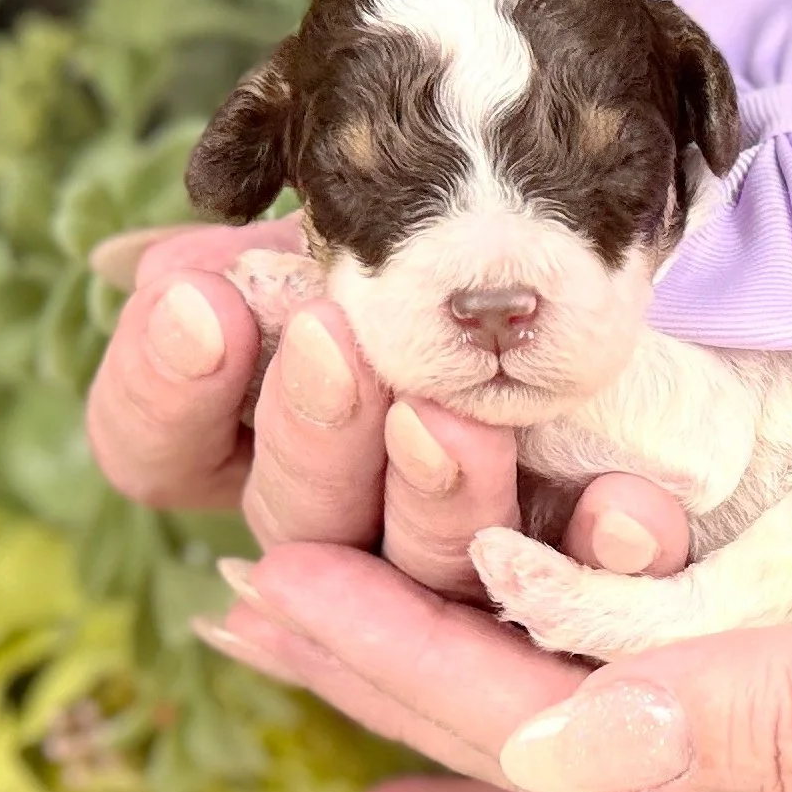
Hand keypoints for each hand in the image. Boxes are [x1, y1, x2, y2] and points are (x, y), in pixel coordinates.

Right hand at [82, 221, 689, 594]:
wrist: (616, 243)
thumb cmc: (470, 214)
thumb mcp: (375, 202)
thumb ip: (279, 223)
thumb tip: (165, 251)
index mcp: (263, 426)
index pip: (159, 451)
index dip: (158, 391)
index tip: (194, 302)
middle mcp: (348, 513)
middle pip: (293, 519)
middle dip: (306, 429)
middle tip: (331, 340)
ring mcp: (463, 561)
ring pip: (425, 567)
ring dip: (435, 494)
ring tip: (454, 422)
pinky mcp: (587, 577)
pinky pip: (595, 589)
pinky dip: (606, 548)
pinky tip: (633, 511)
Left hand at [197, 516, 791, 791]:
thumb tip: (576, 727)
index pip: (594, 762)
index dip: (422, 674)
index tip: (274, 602)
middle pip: (597, 760)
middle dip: (417, 677)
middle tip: (250, 612)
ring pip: (657, 747)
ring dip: (505, 690)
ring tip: (353, 658)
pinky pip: (749, 727)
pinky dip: (635, 701)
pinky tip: (576, 695)